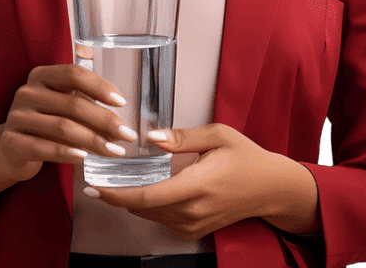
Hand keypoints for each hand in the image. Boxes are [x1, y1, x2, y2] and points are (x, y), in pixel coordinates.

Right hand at [0, 63, 138, 179]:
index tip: (122, 102)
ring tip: (115, 151)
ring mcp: (16, 117)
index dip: (100, 86)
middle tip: (127, 135)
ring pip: (63, 127)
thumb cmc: (44, 124)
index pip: (74, 74)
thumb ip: (85, 105)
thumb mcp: (61, 107)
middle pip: (73, 103)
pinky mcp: (11, 143)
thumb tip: (120, 122)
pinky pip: (45, 148)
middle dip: (105, 120)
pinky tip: (85, 158)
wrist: (9, 150)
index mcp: (41, 76)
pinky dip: (68, 153)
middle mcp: (27, 92)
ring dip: (94, 140)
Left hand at [83, 123, 319, 240]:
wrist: (271, 188)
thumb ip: (181, 138)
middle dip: (116, 194)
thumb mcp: (218, 135)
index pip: (148, 196)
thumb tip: (150, 137)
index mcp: (197, 184)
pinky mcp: (195, 229)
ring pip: (150, 216)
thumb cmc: (246, 157)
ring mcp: (195, 224)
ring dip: (129, 200)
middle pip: (143, 208)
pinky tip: (140, 189)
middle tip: (95, 176)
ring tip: (111, 180)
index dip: (116, 194)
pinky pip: (162, 220)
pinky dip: (147, 206)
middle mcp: (193, 210)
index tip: (94, 186)